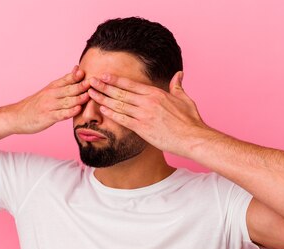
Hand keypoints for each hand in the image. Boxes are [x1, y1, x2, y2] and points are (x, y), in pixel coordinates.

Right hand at [14, 66, 89, 133]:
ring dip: (78, 98)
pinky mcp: (48, 117)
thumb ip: (64, 81)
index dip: (76, 76)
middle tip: (93, 82)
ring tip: (88, 95)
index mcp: (53, 87)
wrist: (17, 116)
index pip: (66, 79)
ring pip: (66, 101)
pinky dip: (69, 112)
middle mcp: (51, 95)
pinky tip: (77, 110)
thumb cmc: (36, 104)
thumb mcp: (49, 90)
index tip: (86, 72)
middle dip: (81, 86)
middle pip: (68, 89)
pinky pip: (61, 114)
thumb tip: (77, 69)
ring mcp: (50, 106)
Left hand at [86, 71, 210, 156]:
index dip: (115, 80)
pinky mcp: (143, 128)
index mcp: (156, 93)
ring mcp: (144, 115)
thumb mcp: (185, 99)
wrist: (192, 138)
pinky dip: (112, 114)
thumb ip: (178, 86)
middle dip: (104, 87)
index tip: (104, 76)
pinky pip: (123, 120)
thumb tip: (179, 74)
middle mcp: (148, 102)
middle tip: (91, 82)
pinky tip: (103, 110)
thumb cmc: (190, 121)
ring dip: (103, 99)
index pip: (131, 84)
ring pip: (119, 105)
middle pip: (121, 92)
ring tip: (91, 95)